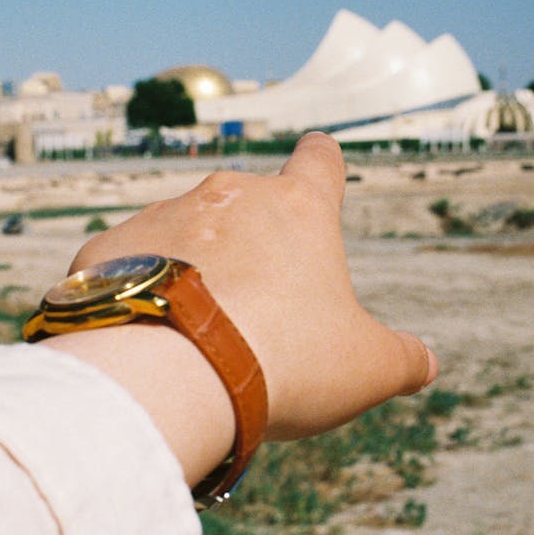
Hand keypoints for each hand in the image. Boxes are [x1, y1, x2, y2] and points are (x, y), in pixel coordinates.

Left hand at [71, 132, 436, 441]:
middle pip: (248, 207)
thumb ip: (401, 359)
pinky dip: (139, 292)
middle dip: (252, 249)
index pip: (320, 159)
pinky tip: (147, 339)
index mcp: (298, 208)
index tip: (320, 163)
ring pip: (185, 235)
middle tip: (256, 316)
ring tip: (197, 339)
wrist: (170, 375)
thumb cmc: (284, 360)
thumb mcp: (365, 367)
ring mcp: (164, 216)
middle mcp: (229, 195)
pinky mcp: (109, 247)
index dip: (323, 164)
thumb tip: (425, 363)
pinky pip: (129, 264)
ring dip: (193, 271)